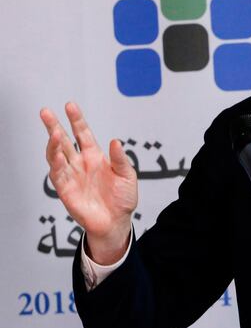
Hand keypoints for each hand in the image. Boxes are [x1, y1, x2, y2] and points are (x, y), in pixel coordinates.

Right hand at [41, 102, 137, 264]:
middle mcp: (80, 163)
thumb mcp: (128, 176)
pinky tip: (57, 154)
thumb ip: (120, 159)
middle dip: (54, 126)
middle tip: (46, 112)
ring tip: (54, 131)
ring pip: (57, 155)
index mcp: (95, 157)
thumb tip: (116, 141)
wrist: (116, 222)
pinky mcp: (65, 189)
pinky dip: (56, 163)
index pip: (83, 134)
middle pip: (64, 141)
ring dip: (54, 143)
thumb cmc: (122, 199)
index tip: (70, 106)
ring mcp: (71, 175)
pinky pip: (58, 174)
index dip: (76, 120)